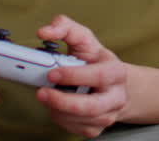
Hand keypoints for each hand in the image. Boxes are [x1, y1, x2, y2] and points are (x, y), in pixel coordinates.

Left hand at [36, 15, 130, 137]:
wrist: (114, 85)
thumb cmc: (97, 61)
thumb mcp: (85, 40)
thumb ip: (65, 28)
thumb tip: (45, 31)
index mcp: (116, 72)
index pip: (98, 76)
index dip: (74, 76)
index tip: (52, 73)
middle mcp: (116, 96)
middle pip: (92, 107)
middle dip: (63, 102)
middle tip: (42, 93)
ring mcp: (108, 115)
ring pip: (81, 120)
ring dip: (58, 110)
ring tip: (47, 96)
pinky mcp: (97, 129)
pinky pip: (76, 129)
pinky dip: (61, 119)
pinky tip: (57, 107)